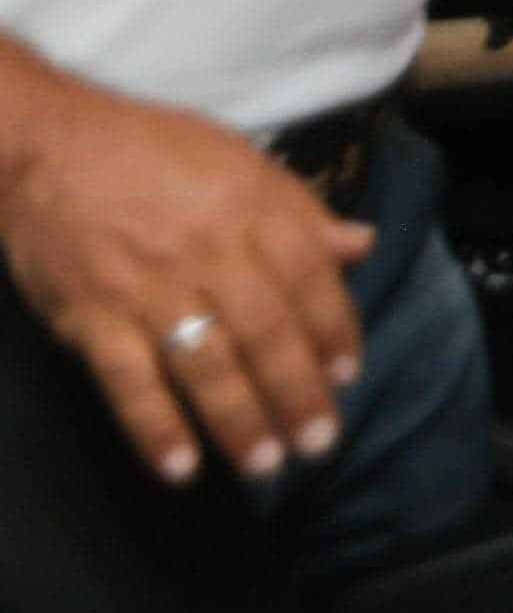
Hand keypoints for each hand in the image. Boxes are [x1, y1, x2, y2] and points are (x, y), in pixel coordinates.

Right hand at [0, 70, 367, 484]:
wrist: (50, 146)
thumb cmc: (152, 150)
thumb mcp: (240, 160)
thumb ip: (300, 211)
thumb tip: (361, 245)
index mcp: (250, 209)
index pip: (308, 280)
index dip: (333, 331)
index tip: (348, 375)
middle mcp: (206, 252)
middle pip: (265, 333)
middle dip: (296, 393)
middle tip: (319, 443)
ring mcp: (146, 289)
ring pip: (205, 365)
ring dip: (239, 421)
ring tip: (265, 465)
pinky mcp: (91, 318)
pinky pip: (127, 382)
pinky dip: (155, 427)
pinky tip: (180, 466)